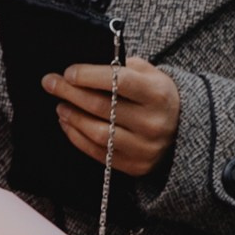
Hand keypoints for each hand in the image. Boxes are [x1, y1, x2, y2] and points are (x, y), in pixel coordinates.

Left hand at [45, 55, 180, 178]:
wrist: (184, 130)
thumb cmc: (158, 96)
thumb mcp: (151, 75)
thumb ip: (124, 69)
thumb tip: (84, 71)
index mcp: (158, 94)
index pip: (119, 82)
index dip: (90, 76)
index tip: (68, 72)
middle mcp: (153, 123)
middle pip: (103, 107)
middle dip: (71, 93)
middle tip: (50, 83)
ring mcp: (145, 148)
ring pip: (98, 133)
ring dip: (72, 118)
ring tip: (60, 105)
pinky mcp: (136, 166)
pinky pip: (99, 153)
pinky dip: (78, 138)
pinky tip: (67, 124)